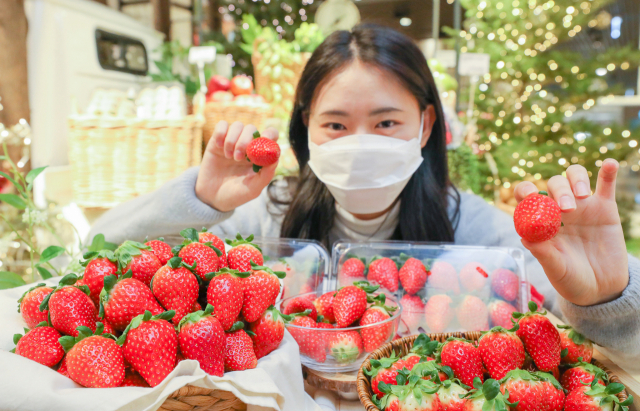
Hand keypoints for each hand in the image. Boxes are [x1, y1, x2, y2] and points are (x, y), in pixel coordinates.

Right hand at [195, 121, 278, 211]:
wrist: (212, 198)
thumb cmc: (236, 194)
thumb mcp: (253, 189)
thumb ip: (265, 175)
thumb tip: (275, 158)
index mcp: (260, 156)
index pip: (270, 135)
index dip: (269, 134)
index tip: (264, 140)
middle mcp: (248, 146)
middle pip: (252, 129)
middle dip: (246, 140)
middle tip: (239, 158)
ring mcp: (233, 142)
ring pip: (238, 126)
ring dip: (233, 140)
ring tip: (229, 157)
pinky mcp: (217, 141)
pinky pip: (222, 125)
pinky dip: (221, 133)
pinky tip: (219, 147)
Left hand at [514, 159, 628, 306]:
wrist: (602, 289)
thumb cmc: (571, 279)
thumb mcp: (556, 269)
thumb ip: (543, 253)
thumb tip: (524, 237)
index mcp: (540, 221)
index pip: (527, 198)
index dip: (524, 191)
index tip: (529, 196)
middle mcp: (559, 209)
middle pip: (553, 184)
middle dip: (557, 191)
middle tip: (566, 208)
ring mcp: (582, 206)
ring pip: (574, 177)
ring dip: (576, 179)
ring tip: (582, 197)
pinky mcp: (605, 208)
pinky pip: (606, 185)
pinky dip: (608, 172)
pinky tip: (609, 164)